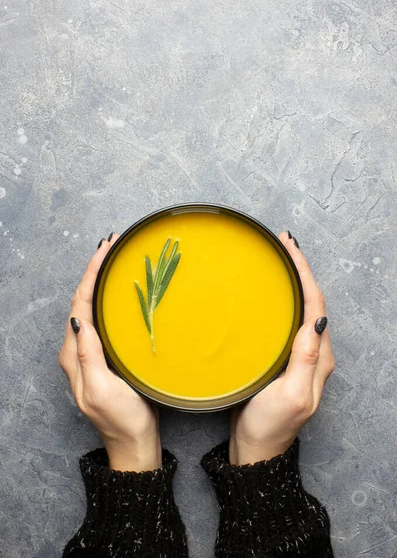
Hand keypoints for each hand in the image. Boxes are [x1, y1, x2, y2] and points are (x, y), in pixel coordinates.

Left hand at [59, 234, 161, 471]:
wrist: (134, 440)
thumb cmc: (120, 418)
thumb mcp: (100, 388)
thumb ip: (88, 355)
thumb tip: (79, 318)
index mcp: (73, 354)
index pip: (79, 304)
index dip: (91, 274)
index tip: (105, 249)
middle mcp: (78, 349)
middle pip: (83, 300)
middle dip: (95, 271)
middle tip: (112, 246)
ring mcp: (92, 352)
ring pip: (93, 307)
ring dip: (102, 282)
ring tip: (116, 260)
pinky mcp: (106, 355)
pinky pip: (104, 319)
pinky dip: (110, 299)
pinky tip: (122, 292)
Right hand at [229, 231, 334, 465]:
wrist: (256, 447)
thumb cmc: (271, 424)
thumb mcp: (292, 394)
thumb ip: (305, 359)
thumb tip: (316, 320)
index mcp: (319, 357)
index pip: (316, 305)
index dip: (304, 272)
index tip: (289, 247)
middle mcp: (313, 352)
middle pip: (311, 300)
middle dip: (299, 269)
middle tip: (282, 243)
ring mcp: (298, 354)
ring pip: (299, 308)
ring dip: (291, 281)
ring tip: (277, 258)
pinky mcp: (282, 357)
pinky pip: (286, 320)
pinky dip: (280, 299)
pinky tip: (267, 292)